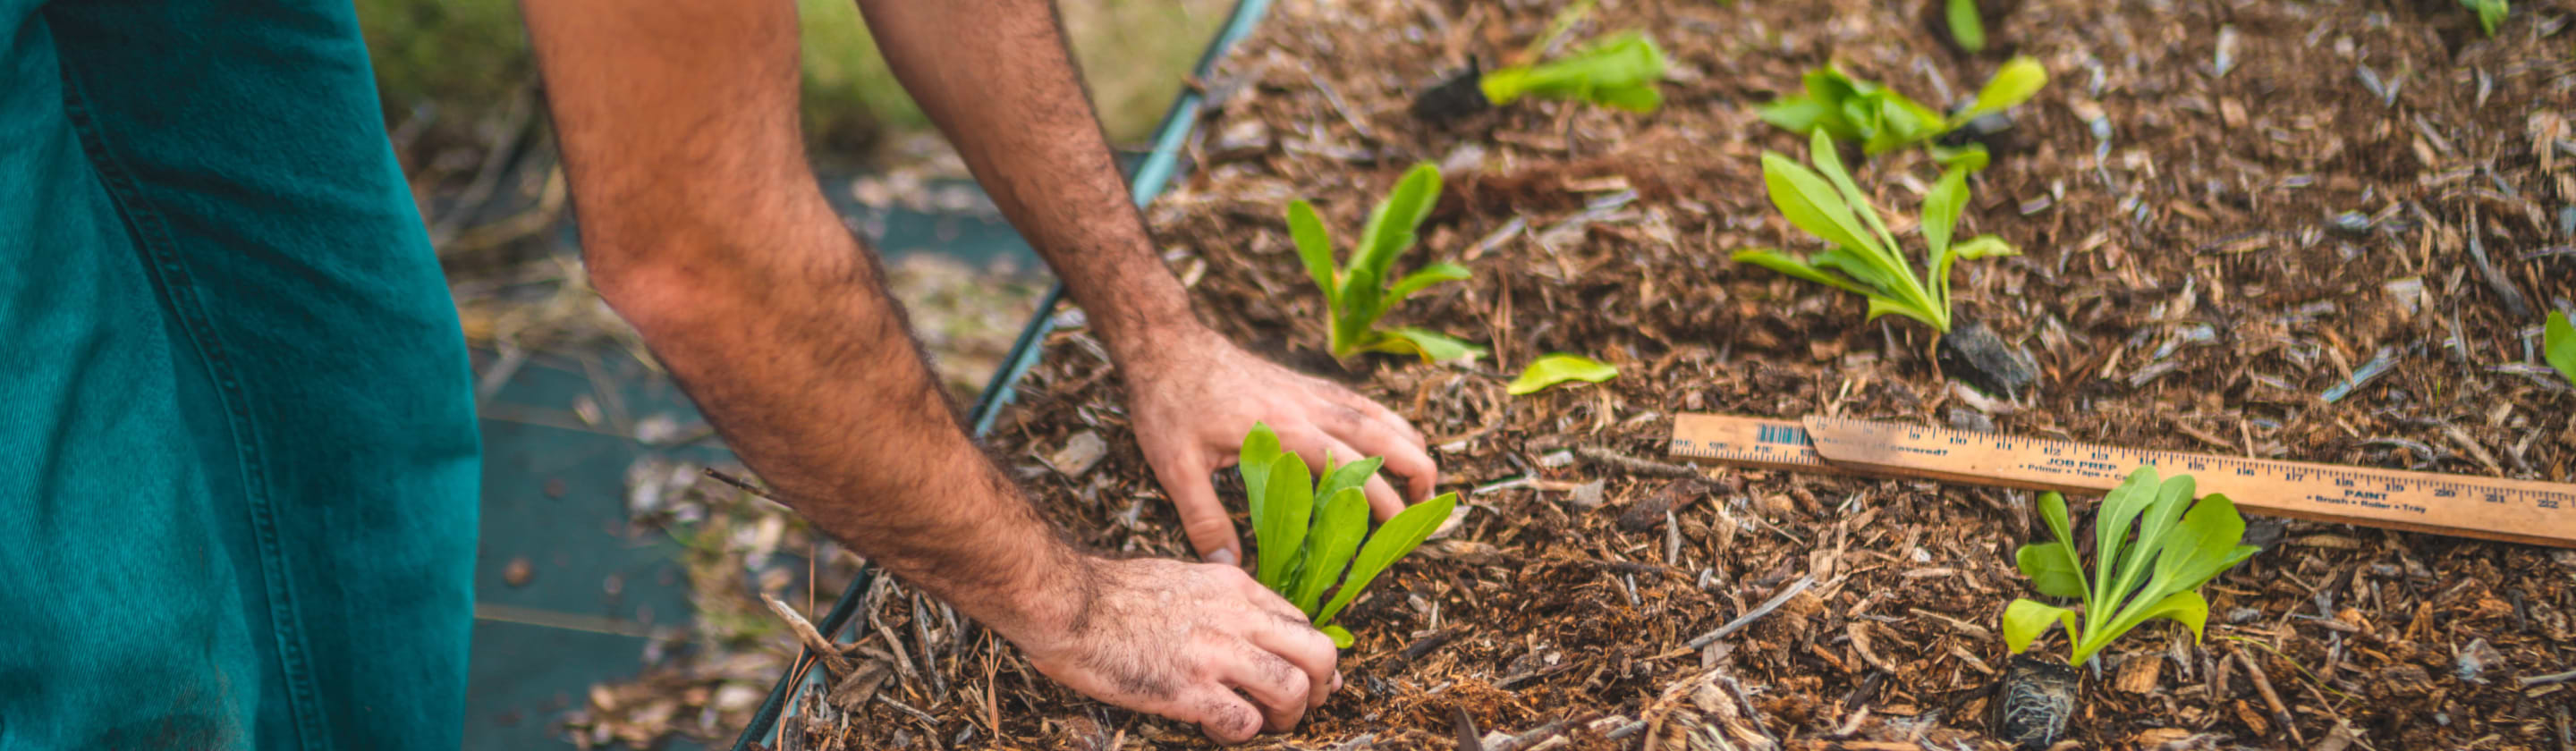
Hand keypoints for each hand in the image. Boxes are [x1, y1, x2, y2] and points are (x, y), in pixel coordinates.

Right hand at [1008, 557, 1342, 742]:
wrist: (1069, 604)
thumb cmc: (1111, 593)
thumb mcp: (1182, 576)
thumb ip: (1218, 600)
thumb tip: (1237, 622)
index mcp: (1234, 588)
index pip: (1300, 621)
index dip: (1310, 656)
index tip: (1305, 675)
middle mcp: (1235, 617)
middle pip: (1317, 653)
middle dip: (1321, 686)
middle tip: (1303, 705)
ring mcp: (1214, 655)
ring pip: (1293, 690)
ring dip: (1287, 716)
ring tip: (1263, 722)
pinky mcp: (1189, 691)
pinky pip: (1243, 723)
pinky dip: (1239, 734)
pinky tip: (1214, 726)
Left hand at [1121, 329, 1437, 563]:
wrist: (1166, 343)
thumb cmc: (1169, 402)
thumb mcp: (1176, 467)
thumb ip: (1204, 519)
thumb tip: (1229, 569)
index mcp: (1282, 430)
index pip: (1348, 466)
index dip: (1380, 498)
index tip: (1398, 529)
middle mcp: (1306, 406)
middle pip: (1380, 435)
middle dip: (1414, 468)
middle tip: (1430, 506)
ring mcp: (1307, 391)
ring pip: (1376, 414)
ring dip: (1407, 443)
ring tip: (1425, 477)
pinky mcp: (1301, 383)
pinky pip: (1356, 401)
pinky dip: (1384, 421)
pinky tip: (1390, 438)